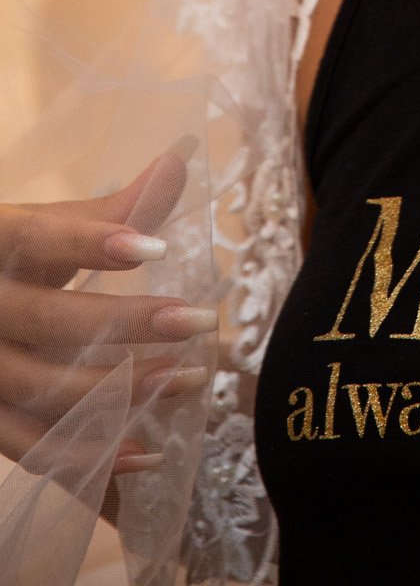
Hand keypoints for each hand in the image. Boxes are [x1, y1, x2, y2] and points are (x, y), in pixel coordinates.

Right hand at [0, 145, 214, 478]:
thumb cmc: (7, 260)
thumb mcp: (43, 228)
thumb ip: (111, 208)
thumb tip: (178, 164)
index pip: (36, 241)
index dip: (90, 244)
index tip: (156, 248)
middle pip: (49, 322)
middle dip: (128, 324)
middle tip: (201, 322)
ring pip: (43, 390)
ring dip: (122, 392)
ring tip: (189, 379)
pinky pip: (31, 447)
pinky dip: (89, 456)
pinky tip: (147, 452)